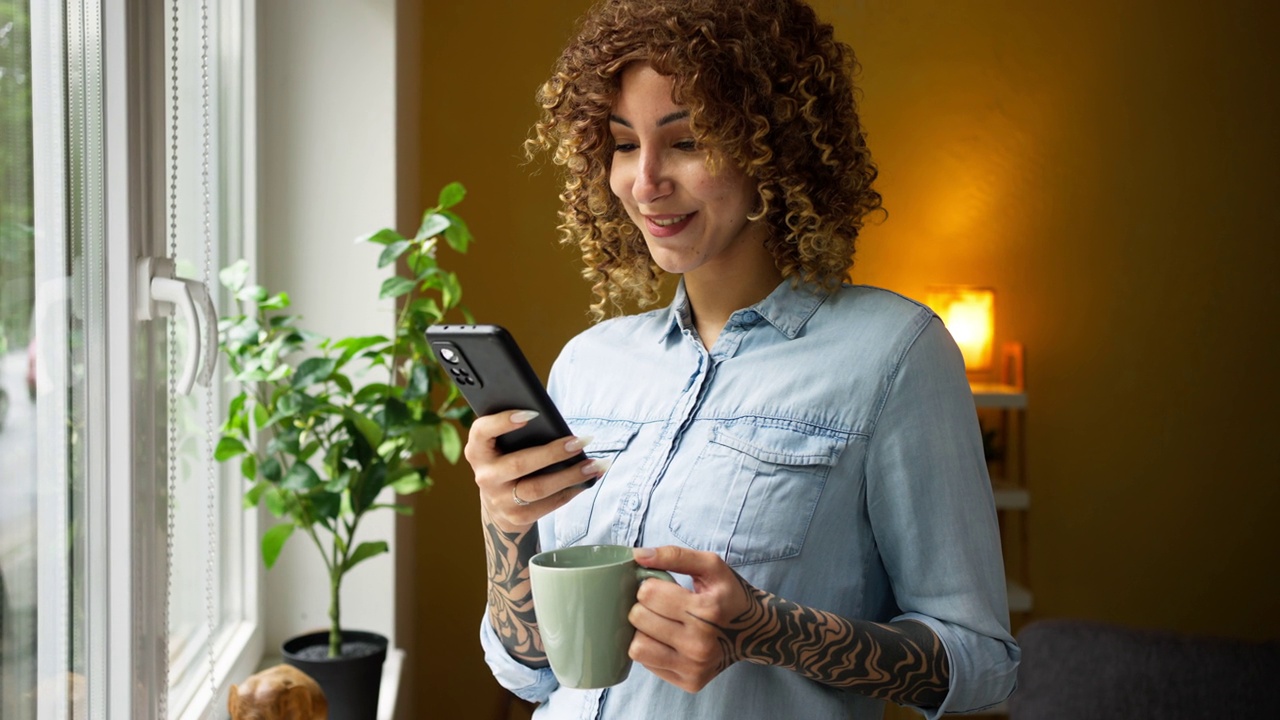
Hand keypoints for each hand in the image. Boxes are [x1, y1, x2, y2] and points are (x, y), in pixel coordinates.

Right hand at [464, 410, 606, 533]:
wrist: (498, 502)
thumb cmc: (509, 458)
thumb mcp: (505, 444)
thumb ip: (521, 432)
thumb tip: (558, 427)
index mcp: (477, 450)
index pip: (482, 431)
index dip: (502, 422)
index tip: (532, 414)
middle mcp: (484, 476)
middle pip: (519, 464)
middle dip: (553, 453)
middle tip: (580, 442)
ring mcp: (499, 500)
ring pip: (537, 488)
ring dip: (570, 476)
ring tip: (594, 464)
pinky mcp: (516, 517)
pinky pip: (548, 505)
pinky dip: (571, 491)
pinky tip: (588, 480)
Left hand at [627, 546, 759, 692]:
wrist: (757, 633)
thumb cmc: (730, 595)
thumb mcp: (711, 566)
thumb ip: (675, 555)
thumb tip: (638, 556)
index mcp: (706, 610)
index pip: (648, 594)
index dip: (649, 585)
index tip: (662, 587)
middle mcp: (701, 644)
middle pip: (638, 618)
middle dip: (643, 607)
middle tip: (659, 606)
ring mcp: (694, 667)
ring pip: (637, 647)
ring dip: (642, 631)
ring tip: (658, 624)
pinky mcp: (690, 682)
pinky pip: (647, 665)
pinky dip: (652, 650)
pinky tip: (667, 641)